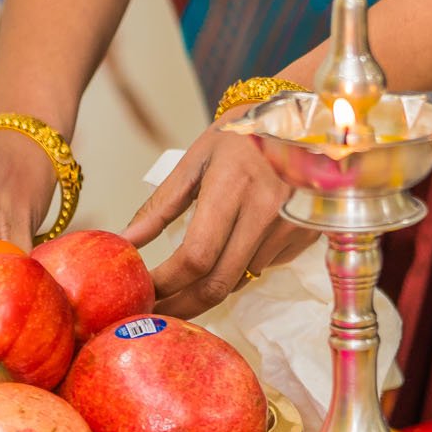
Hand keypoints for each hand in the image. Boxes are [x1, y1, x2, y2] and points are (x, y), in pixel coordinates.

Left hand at [121, 121, 315, 318]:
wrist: (305, 120)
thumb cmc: (244, 136)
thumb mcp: (197, 160)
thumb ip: (161, 205)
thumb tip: (126, 241)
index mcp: (233, 186)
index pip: (195, 256)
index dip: (165, 283)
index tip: (143, 291)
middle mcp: (266, 211)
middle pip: (218, 284)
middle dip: (182, 306)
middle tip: (157, 311)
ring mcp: (291, 227)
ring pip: (239, 281)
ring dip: (209, 287)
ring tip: (188, 278)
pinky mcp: (305, 236)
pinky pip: (263, 268)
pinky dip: (240, 268)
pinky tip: (233, 247)